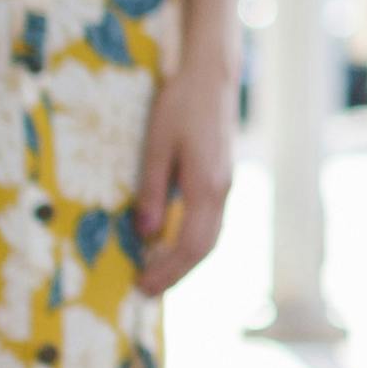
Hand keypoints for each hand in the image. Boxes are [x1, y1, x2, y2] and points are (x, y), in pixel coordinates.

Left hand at [132, 58, 235, 291]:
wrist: (212, 77)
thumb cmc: (180, 104)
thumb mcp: (157, 143)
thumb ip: (153, 190)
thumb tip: (145, 233)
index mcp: (206, 186)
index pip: (190, 244)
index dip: (167, 270)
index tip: (142, 286)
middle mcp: (221, 192)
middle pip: (204, 249)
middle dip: (175, 273)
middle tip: (145, 290)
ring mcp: (225, 186)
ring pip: (210, 238)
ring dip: (184, 261)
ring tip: (156, 274)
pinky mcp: (221, 179)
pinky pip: (210, 223)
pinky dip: (191, 242)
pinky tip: (170, 244)